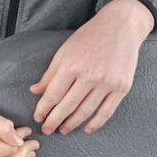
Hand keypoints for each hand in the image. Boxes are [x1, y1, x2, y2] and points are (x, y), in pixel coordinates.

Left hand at [28, 0, 152, 135]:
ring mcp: (107, 83)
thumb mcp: (65, 50)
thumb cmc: (89, 37)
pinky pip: (107, 111)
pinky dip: (96, 123)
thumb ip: (50, 73)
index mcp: (72, 65)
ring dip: (72, 124)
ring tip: (63, 130)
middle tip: (47, 130)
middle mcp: (89, 76)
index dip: (44, 108)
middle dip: (55, 120)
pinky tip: (87, 129)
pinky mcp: (121, 88)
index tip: (38, 118)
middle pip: (68, 106)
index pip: (53, 94)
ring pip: (86, 111)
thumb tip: (35, 91)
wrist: (120, 26)